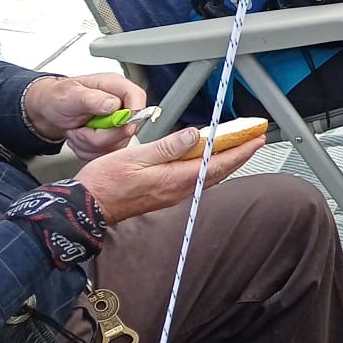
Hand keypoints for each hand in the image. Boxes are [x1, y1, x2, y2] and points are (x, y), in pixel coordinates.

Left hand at [22, 74, 146, 160]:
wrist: (46, 111)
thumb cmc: (57, 97)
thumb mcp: (70, 95)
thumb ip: (92, 99)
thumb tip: (114, 104)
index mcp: (117, 87)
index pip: (138, 98)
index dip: (131, 116)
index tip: (117, 126)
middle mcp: (121, 105)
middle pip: (128, 128)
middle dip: (100, 136)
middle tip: (82, 129)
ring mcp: (118, 123)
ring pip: (117, 144)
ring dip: (91, 144)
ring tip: (78, 132)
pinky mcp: (112, 138)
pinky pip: (107, 153)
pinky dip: (89, 151)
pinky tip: (81, 139)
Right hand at [74, 127, 263, 223]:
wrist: (87, 207)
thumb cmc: (105, 182)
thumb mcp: (135, 156)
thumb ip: (167, 146)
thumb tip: (195, 135)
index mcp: (174, 179)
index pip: (217, 163)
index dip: (240, 151)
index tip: (256, 139)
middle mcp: (178, 190)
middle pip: (218, 172)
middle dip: (240, 155)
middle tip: (255, 140)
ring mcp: (172, 195)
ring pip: (209, 177)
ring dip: (227, 162)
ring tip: (239, 148)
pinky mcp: (165, 196)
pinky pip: (196, 181)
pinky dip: (209, 169)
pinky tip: (209, 162)